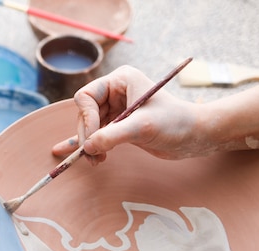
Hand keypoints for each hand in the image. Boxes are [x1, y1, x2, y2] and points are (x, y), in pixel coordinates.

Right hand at [52, 65, 212, 163]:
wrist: (195, 137)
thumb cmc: (175, 123)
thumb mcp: (143, 127)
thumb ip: (113, 136)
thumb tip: (88, 148)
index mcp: (120, 80)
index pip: (87, 96)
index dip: (86, 118)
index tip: (95, 137)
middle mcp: (116, 92)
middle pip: (85, 113)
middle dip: (88, 136)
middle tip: (93, 156)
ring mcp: (116, 109)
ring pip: (89, 127)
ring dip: (89, 145)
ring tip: (97, 162)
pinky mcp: (119, 126)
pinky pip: (95, 134)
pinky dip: (84, 144)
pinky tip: (63, 151)